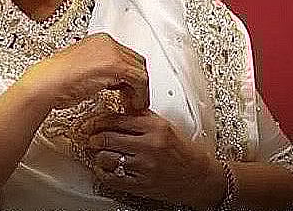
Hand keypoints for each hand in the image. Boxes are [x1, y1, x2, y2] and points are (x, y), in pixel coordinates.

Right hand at [20, 32, 149, 112]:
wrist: (46, 84)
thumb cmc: (55, 81)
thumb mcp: (82, 70)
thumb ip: (100, 70)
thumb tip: (114, 81)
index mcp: (98, 40)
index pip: (125, 55)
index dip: (129, 75)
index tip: (127, 90)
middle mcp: (107, 42)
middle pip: (136, 61)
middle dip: (137, 82)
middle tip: (132, 99)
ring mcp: (112, 52)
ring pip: (140, 70)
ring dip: (140, 90)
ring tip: (132, 105)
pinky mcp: (115, 65)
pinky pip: (139, 80)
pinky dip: (140, 95)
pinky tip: (132, 106)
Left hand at [86, 110, 226, 209]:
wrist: (200, 178)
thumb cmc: (183, 152)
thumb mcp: (165, 126)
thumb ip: (141, 117)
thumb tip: (117, 107)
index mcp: (155, 127)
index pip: (117, 119)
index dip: (99, 121)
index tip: (93, 123)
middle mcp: (150, 146)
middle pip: (107, 138)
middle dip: (94, 138)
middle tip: (92, 138)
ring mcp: (145, 167)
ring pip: (107, 158)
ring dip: (98, 155)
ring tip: (100, 153)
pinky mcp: (142, 185)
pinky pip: (112, 178)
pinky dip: (103, 173)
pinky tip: (103, 168)